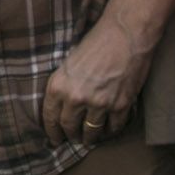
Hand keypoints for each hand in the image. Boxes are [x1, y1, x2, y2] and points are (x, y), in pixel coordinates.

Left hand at [41, 0, 174, 145]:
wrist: (124, 34)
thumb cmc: (95, 42)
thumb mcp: (68, 64)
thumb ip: (63, 86)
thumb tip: (61, 107)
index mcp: (58, 86)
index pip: (50, 118)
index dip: (52, 132)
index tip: (55, 140)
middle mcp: (76, 98)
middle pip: (70, 127)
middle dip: (71, 136)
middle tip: (74, 139)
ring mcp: (99, 104)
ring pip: (92, 132)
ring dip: (91, 138)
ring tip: (90, 139)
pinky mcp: (121, 105)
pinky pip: (114, 128)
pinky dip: (111, 131)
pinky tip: (109, 131)